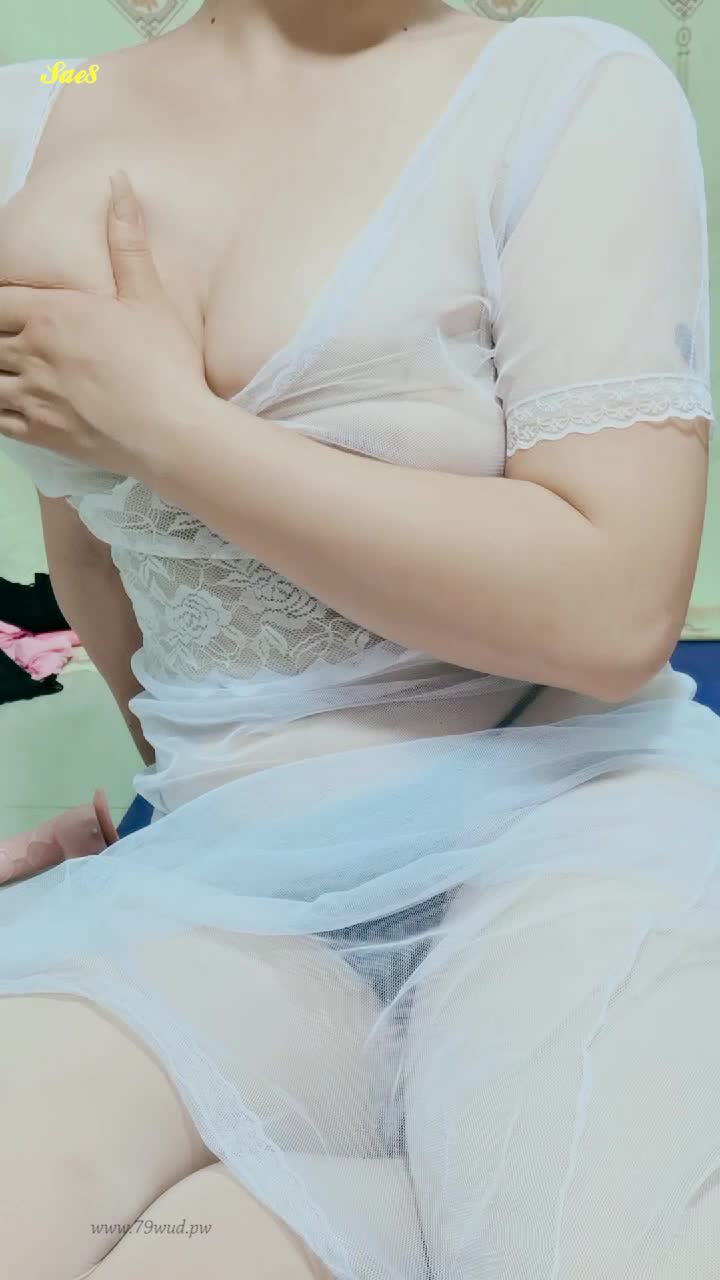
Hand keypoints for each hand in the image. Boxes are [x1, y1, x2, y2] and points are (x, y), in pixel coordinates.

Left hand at [0, 171, 210, 475]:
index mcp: (52, 313)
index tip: (7, 309)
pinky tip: (7, 403)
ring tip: (7, 367)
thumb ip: (125, 241)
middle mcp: (33, 352)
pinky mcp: (40, 432)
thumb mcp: (147, 296)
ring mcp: (33, 396)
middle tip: (8, 339)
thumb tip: (118, 182)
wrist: (172, 430)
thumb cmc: (165, 364)